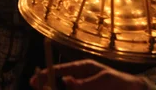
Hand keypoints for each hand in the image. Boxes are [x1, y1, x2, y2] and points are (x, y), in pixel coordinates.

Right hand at [30, 59, 150, 89]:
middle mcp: (79, 78)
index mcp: (82, 68)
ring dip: (59, 88)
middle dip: (49, 86)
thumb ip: (85, 82)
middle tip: (41, 89)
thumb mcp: (104, 80)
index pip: (60, 69)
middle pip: (58, 82)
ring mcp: (82, 88)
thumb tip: (66, 81)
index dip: (46, 74)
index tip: (35, 81)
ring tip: (74, 87)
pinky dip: (71, 89)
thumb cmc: (121, 82)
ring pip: (67, 89)